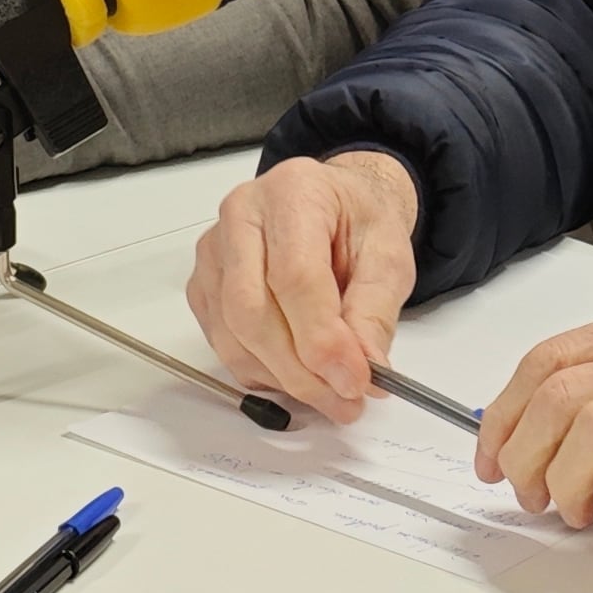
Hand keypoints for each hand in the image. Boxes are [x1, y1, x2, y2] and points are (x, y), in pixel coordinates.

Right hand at [185, 151, 419, 418]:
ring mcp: (213, 251)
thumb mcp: (389, 255)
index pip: (294, 276)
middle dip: (300, 371)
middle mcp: (241, 216)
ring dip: (282, 380)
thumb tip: (364, 369)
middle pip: (251, 310)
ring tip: (330, 395)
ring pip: (232, 335)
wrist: (335, 205)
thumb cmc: (358, 221)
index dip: (322, 339)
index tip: (355, 381)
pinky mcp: (203, 284)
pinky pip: (223, 343)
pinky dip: (261, 372)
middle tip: (345, 400)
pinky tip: (298, 374)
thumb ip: (376, 311)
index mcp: (292, 192)